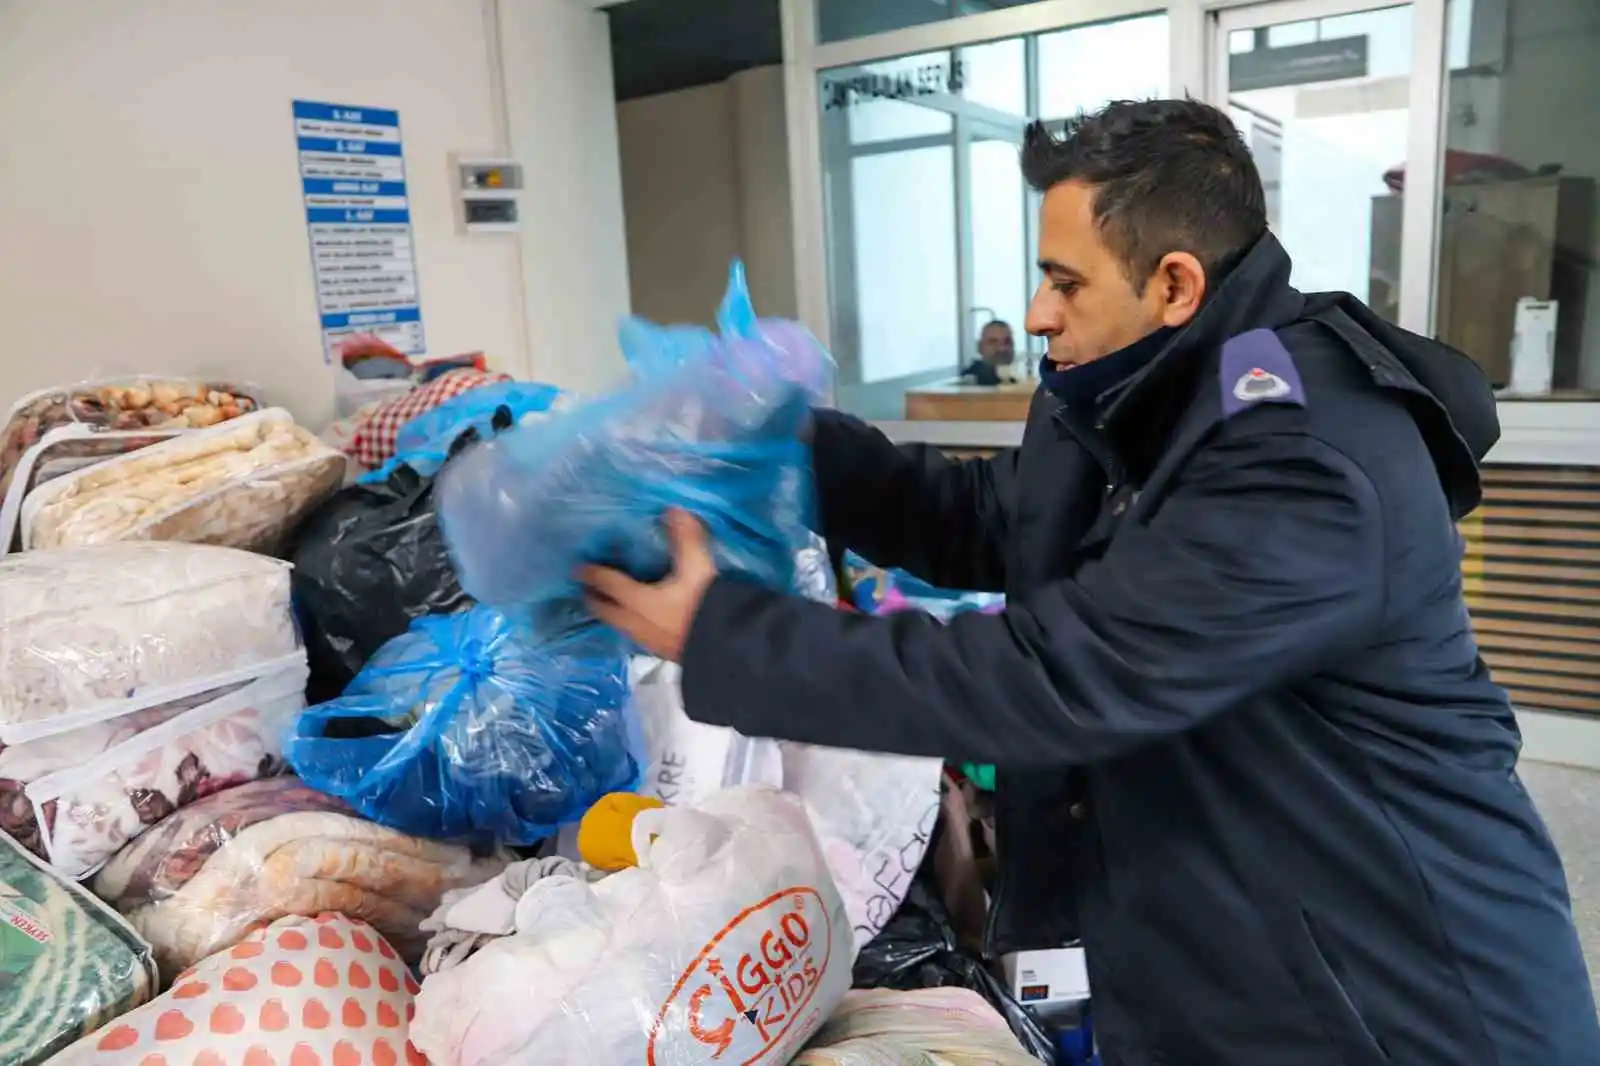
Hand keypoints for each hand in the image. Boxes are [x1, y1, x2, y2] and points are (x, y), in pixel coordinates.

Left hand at [580, 510, 716, 661]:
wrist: (726, 650)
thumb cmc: (705, 607)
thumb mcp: (698, 568)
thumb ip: (686, 538)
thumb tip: (673, 509)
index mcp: (638, 601)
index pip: (607, 584)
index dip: (592, 574)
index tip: (577, 568)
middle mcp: (635, 623)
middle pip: (605, 611)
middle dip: (594, 597)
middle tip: (586, 587)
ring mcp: (647, 641)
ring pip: (618, 625)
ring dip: (610, 612)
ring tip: (609, 602)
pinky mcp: (661, 652)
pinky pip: (634, 634)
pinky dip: (628, 623)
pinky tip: (639, 620)